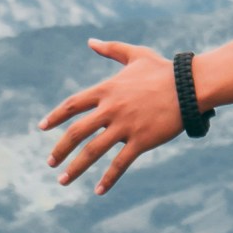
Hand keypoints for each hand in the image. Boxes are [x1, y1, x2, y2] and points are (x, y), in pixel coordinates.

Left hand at [43, 43, 182, 193]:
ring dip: (75, 168)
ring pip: (93, 151)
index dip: (55, 117)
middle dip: (60, 149)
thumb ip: (111, 49)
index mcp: (107, 90)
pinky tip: (98, 191)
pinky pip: (119, 163)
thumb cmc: (164, 70)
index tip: (42, 127)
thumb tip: (90, 41)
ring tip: (62, 180)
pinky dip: (108, 179)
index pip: (72, 105)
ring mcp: (125, 126)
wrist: (190, 86)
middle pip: (76, 132)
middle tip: (50, 163)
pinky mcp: (141, 140)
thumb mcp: (135, 54)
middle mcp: (111, 109)